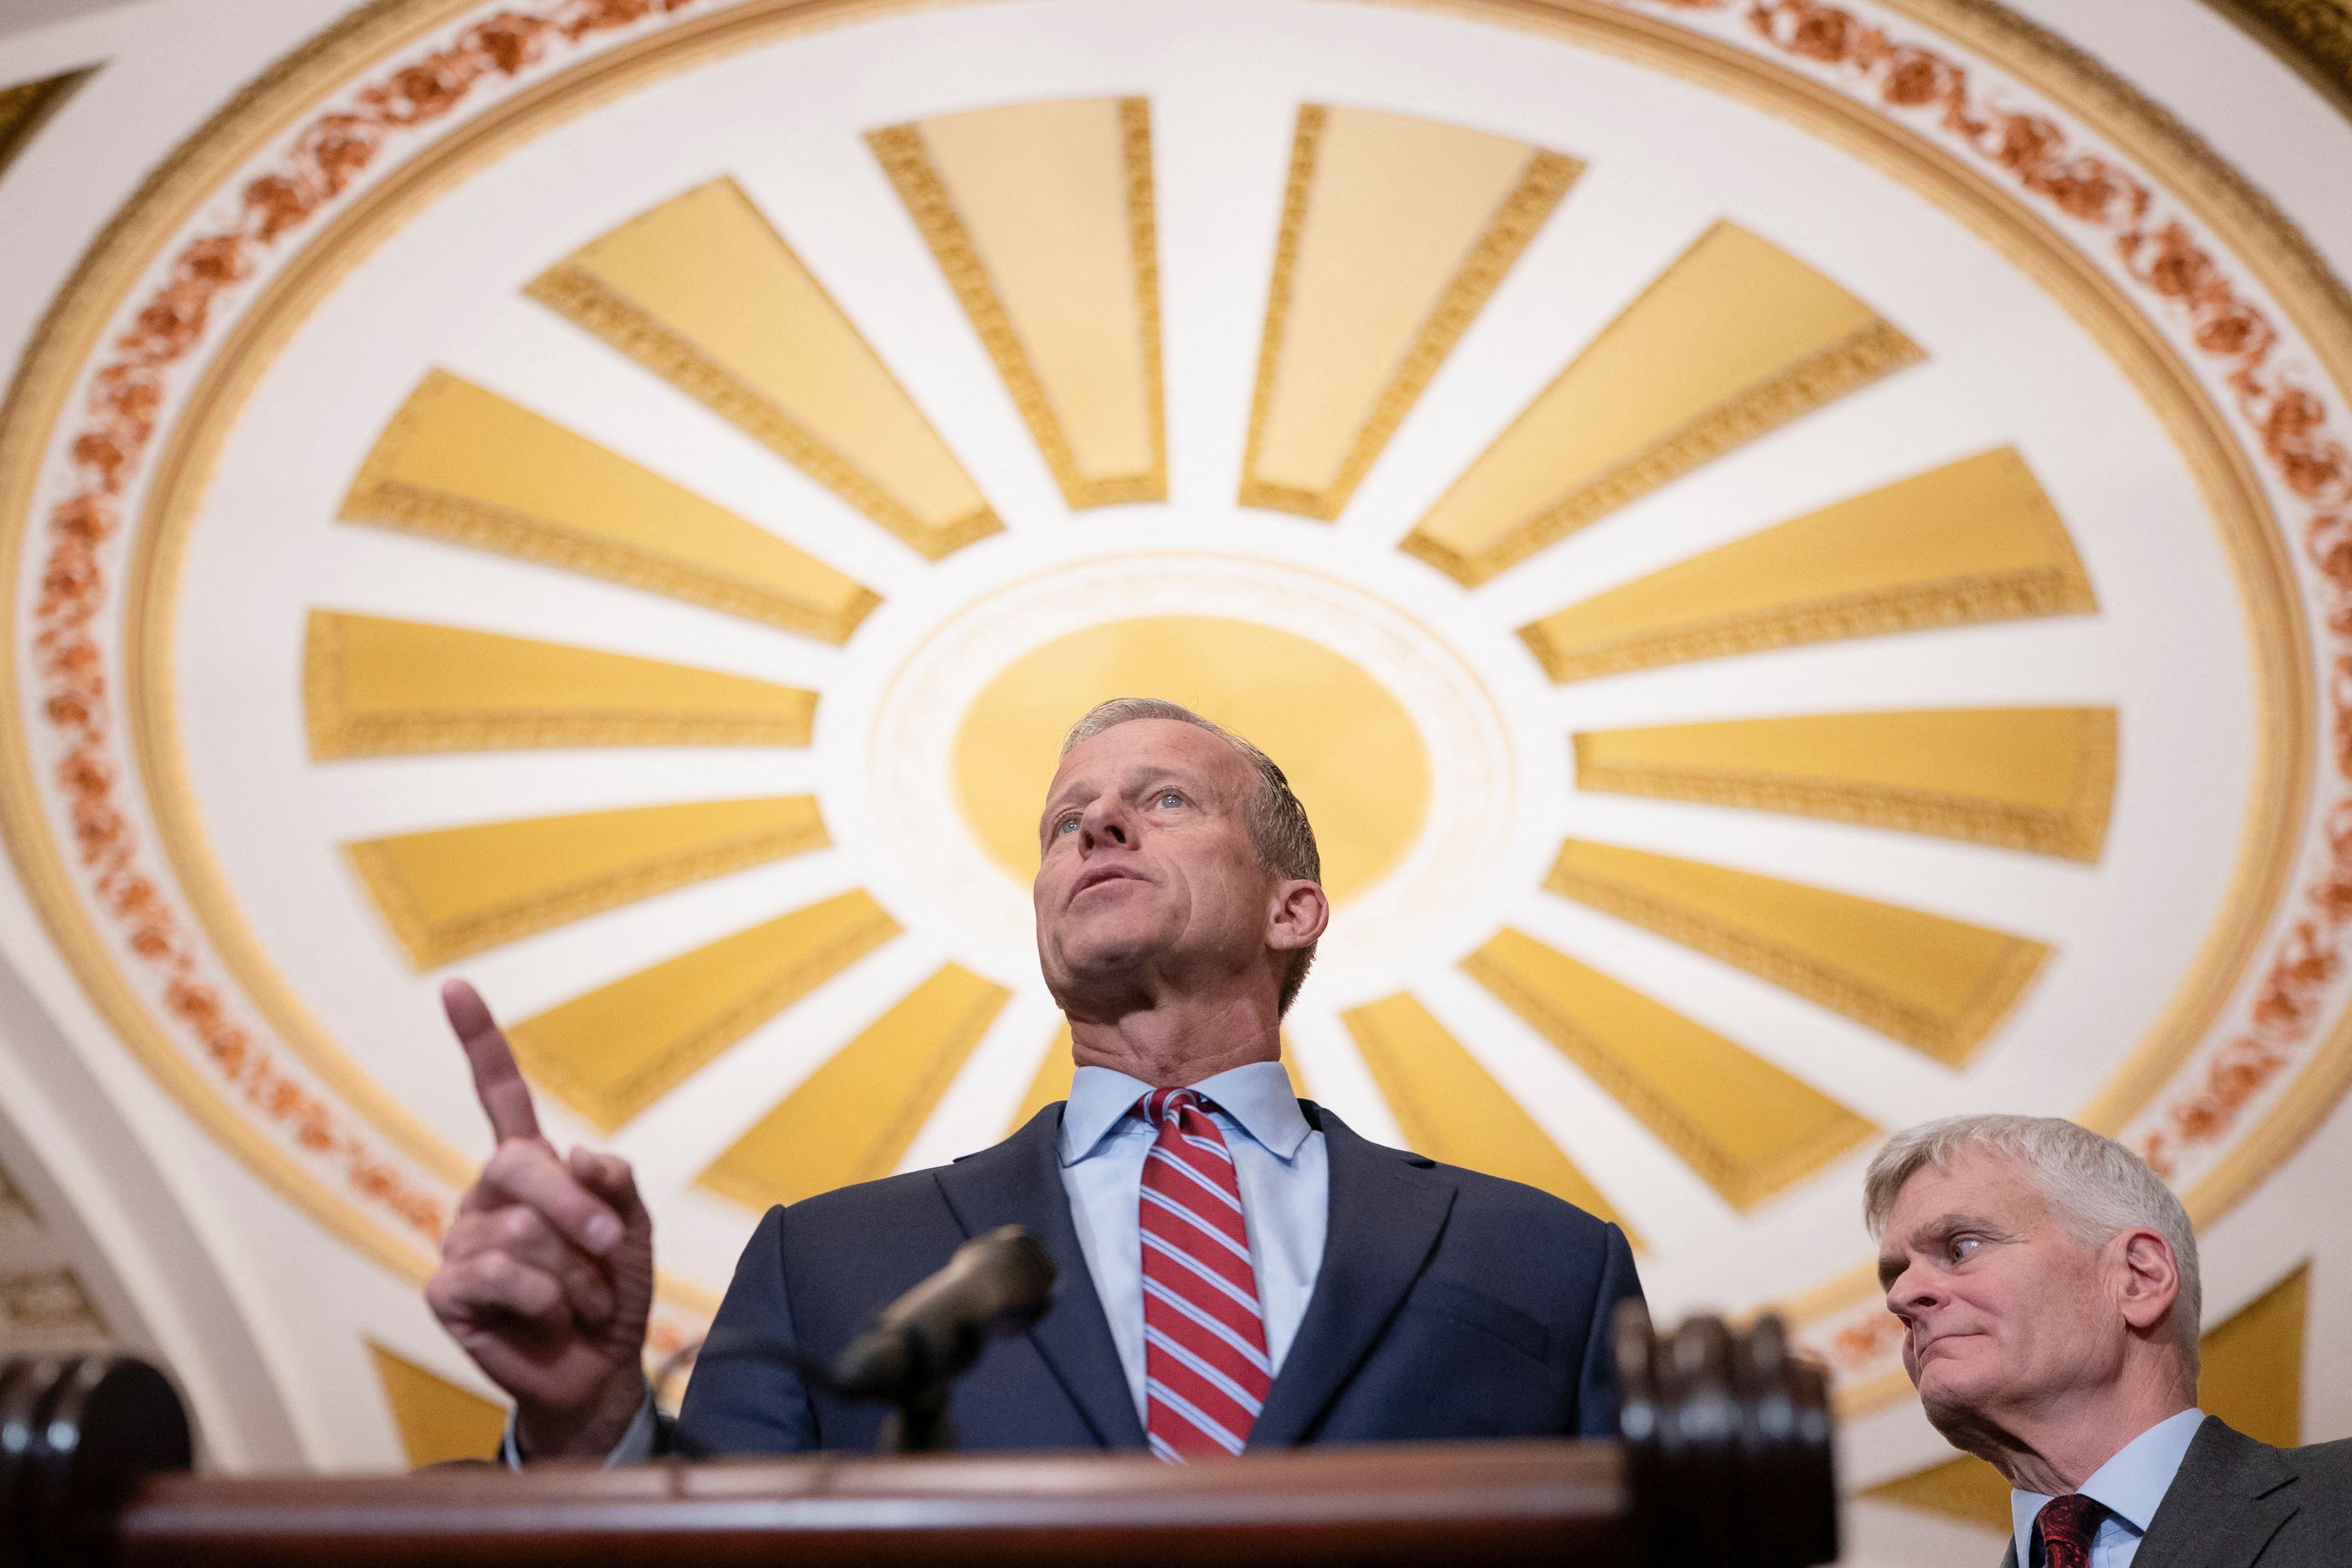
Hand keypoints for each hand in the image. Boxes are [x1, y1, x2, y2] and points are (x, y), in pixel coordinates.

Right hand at [423, 979, 653, 1458]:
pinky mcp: (445, 1290)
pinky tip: (546, 1320)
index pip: (498, 1095)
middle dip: (576, 1210)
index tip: (454, 986)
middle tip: (611, 1248)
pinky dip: (545, 1302)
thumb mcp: (633, 1230)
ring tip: (578, 1302)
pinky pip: (500, 1277)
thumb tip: (578, 1154)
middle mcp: (487, 1197)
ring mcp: (460, 1241)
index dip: (477, 1041)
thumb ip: (615, 1184)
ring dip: (572, 1275)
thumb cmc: (613, 1293)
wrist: (602, 1369)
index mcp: (528, 1169)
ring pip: (521, 1233)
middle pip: (520, 1166)